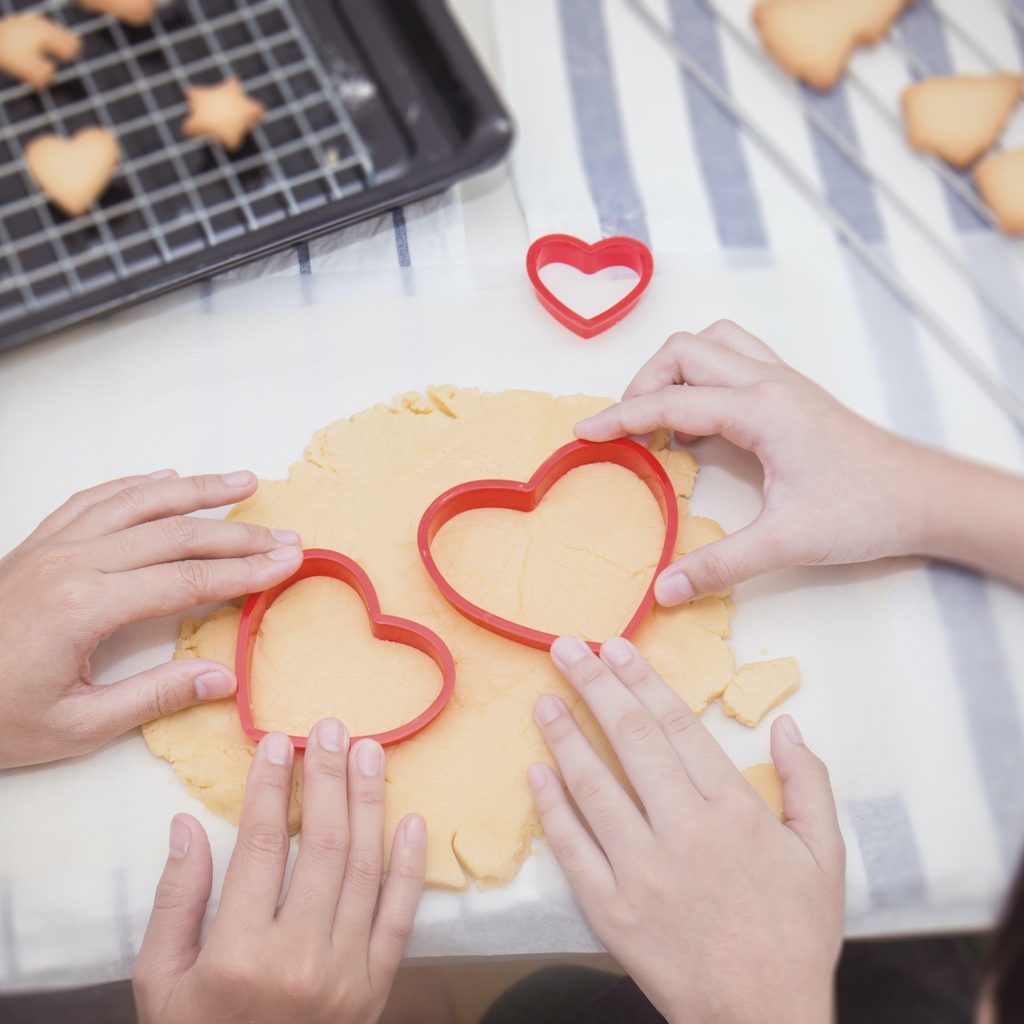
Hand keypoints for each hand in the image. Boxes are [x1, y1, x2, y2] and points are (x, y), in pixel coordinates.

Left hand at [0, 470, 302, 767]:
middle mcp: (72, 563)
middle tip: (284, 534)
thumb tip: (222, 677)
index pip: (187, 579)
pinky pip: (93, 500)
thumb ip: (154, 697)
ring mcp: (50, 546)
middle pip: (174, 533)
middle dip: (237, 534)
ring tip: (242, 482)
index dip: (245, 571)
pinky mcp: (35, 544)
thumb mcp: (76, 725)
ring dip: (196, 489)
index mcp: (85, 606)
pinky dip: (135, 485)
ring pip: (137, 502)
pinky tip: (164, 478)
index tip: (288, 561)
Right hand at [133, 721, 426, 1023]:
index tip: (276, 743)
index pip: (260, 847)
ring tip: (370, 753)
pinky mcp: (377, 986)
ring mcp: (347, 973)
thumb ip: (174, 902)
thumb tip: (185, 826)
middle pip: (323, 846)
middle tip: (332, 729)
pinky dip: (411, 867)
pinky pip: (401, 917)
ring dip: (370, 804)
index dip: (269, 788)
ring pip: (365, 869)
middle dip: (328, 778)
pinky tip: (413, 820)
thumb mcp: (159, 982)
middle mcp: (300, 958)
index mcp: (239, 954)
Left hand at [530, 636, 844, 1023]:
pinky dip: (551, 808)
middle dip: (596, 687)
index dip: (643, 681)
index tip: (617, 647)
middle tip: (567, 648)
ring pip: (594, 787)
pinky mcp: (611, 908)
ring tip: (543, 699)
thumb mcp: (824, 856)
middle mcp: (684, 830)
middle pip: (632, 741)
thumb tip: (788, 725)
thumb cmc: (795, 935)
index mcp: (733, 811)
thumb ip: (809, 784)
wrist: (762, 1016)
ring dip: (564, 738)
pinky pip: (572, 848)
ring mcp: (642, 870)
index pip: (678, 726)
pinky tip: (536, 773)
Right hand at [575, 320, 939, 604]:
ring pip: (712, 343)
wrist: (926, 496)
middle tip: (623, 430)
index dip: (620, 416)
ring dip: (675, 369)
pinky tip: (699, 421)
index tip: (583, 433)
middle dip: (642, 383)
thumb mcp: (786, 543)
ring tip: (658, 415)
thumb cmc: (866, 510)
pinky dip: (702, 376)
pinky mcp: (791, 393)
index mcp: (761, 409)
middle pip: (684, 351)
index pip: (671, 401)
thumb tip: (663, 589)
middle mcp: (769, 381)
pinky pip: (733, 359)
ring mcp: (782, 381)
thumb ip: (719, 566)